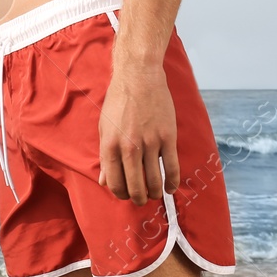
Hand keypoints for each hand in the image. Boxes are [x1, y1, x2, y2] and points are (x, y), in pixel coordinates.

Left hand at [97, 65, 178, 205]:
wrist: (139, 76)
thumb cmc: (118, 100)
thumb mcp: (104, 127)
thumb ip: (104, 156)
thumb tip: (104, 181)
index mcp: (110, 145)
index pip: (115, 183)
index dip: (120, 194)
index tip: (125, 194)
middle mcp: (129, 147)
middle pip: (135, 187)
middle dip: (138, 198)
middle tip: (141, 199)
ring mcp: (150, 143)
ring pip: (155, 181)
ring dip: (154, 193)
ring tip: (154, 194)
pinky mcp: (168, 137)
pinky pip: (172, 168)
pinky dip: (172, 182)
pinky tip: (170, 188)